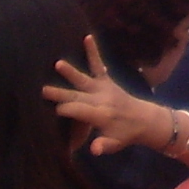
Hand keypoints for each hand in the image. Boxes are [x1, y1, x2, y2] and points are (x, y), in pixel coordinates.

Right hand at [41, 37, 168, 157]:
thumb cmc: (126, 134)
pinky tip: (87, 37)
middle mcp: (101, 99)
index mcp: (101, 115)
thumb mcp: (116, 144)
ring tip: (58, 63)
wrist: (146, 119)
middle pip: (76, 96)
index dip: (64, 111)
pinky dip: (93, 51)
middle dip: (60, 93)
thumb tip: (94, 151)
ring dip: (71, 72)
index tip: (51, 111)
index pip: (77, 111)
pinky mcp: (107, 81)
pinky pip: (99, 65)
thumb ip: (104, 146)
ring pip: (85, 79)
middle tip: (42, 90)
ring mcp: (104, 88)